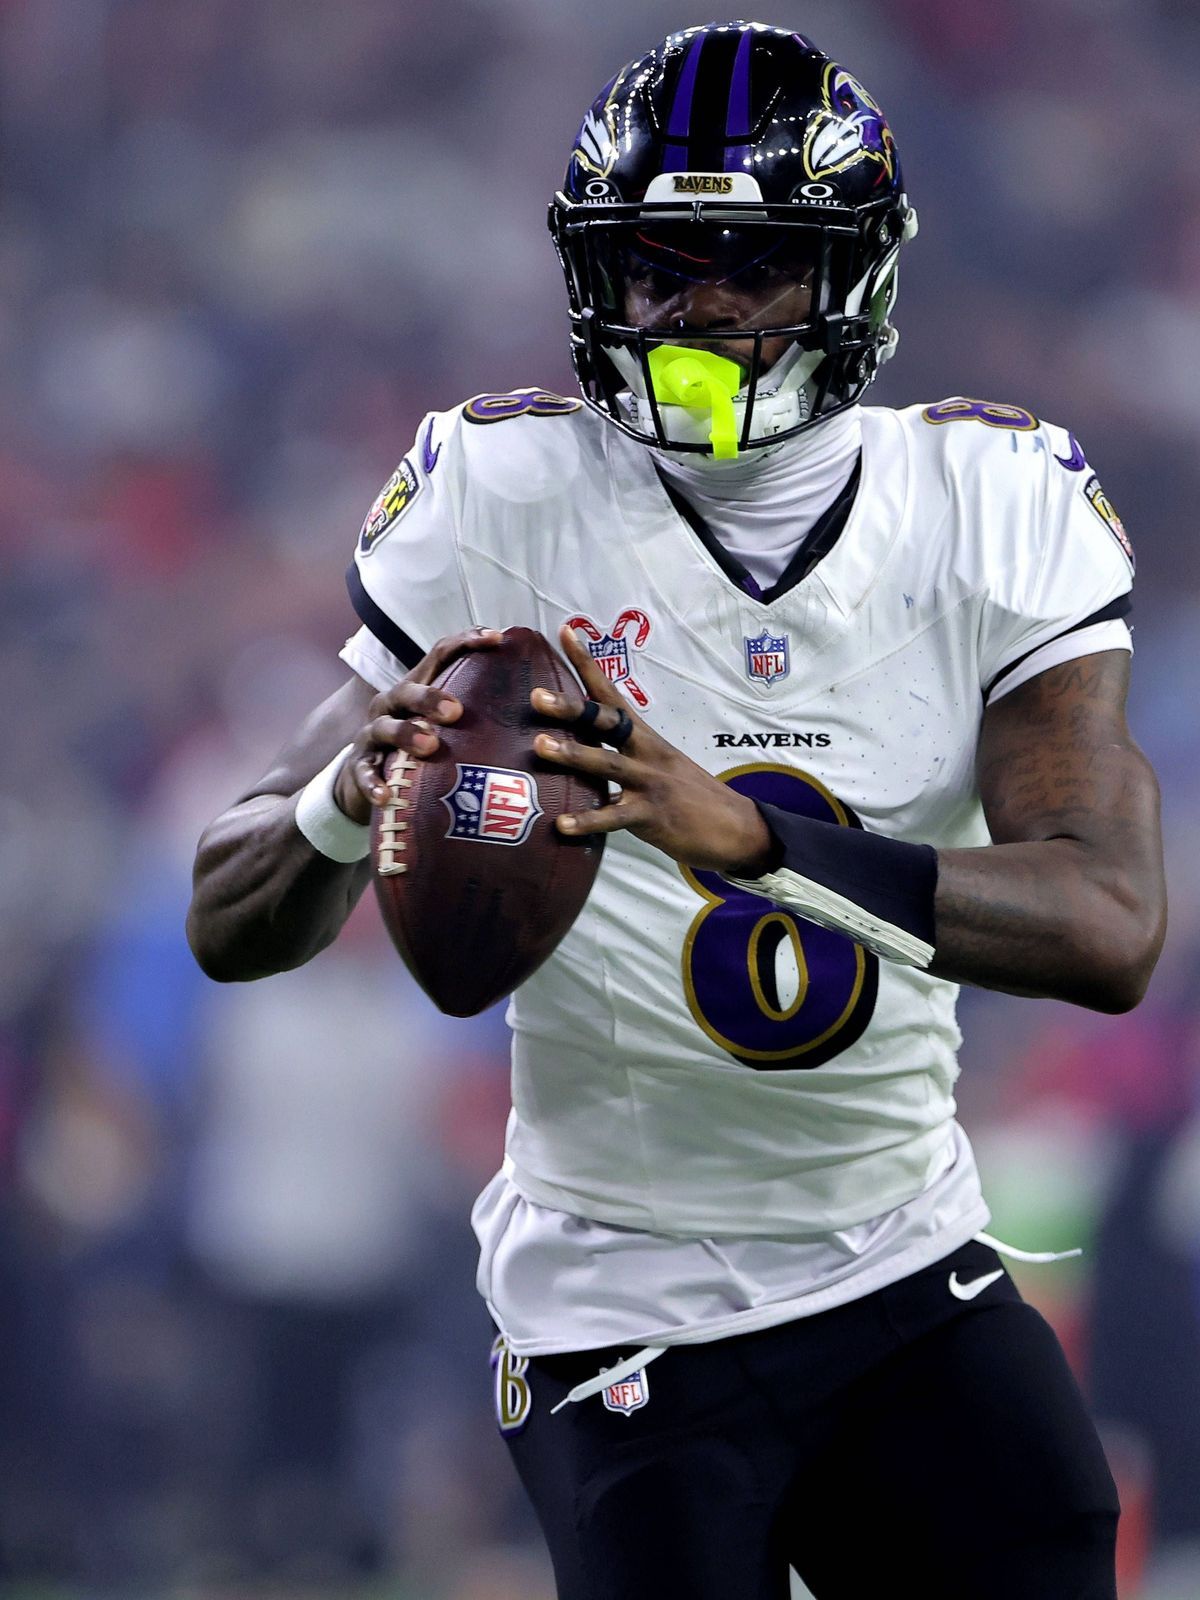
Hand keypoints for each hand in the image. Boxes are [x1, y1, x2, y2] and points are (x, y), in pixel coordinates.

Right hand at [334, 627, 502, 821]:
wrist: (363, 778)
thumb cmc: (419, 748)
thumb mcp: (442, 725)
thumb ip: (476, 713)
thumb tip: (538, 707)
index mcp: (417, 688)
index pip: (439, 655)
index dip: (466, 642)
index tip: (497, 639)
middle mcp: (392, 705)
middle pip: (407, 690)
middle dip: (431, 697)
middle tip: (457, 712)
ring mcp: (373, 735)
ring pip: (385, 728)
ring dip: (407, 735)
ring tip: (429, 747)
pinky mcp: (360, 766)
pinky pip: (364, 774)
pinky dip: (374, 784)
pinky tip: (387, 796)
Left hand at [531, 625, 773, 875]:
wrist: (737, 828)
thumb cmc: (691, 797)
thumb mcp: (660, 765)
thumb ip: (623, 755)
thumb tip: (580, 749)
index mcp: (645, 737)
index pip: (611, 693)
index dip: (587, 663)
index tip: (565, 631)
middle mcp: (646, 752)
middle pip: (606, 722)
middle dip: (571, 708)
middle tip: (537, 695)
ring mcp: (650, 783)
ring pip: (607, 764)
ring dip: (573, 754)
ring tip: (540, 746)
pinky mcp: (653, 816)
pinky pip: (615, 817)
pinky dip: (589, 821)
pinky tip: (562, 824)